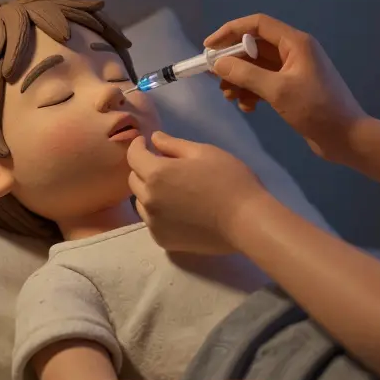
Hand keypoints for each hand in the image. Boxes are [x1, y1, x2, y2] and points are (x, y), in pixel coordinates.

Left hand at [127, 131, 267, 253]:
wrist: (246, 220)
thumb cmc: (229, 179)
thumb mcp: (203, 152)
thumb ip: (173, 144)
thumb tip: (154, 139)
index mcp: (156, 173)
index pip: (134, 155)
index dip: (138, 145)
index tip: (146, 142)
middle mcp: (148, 199)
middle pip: (134, 179)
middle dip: (143, 168)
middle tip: (163, 164)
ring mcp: (154, 222)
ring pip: (141, 201)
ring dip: (149, 191)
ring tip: (171, 189)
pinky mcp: (163, 240)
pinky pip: (151, 221)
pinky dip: (157, 212)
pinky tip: (176, 209)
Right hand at [206, 13, 365, 160]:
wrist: (347, 138)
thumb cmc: (316, 109)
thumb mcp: (277, 91)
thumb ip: (245, 74)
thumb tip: (217, 63)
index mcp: (295, 43)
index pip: (257, 25)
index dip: (230, 31)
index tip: (208, 47)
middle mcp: (294, 52)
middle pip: (254, 47)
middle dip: (232, 62)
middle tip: (212, 76)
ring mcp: (294, 71)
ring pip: (257, 67)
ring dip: (240, 79)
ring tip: (229, 97)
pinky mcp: (293, 89)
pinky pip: (265, 83)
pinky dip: (252, 92)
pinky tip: (248, 107)